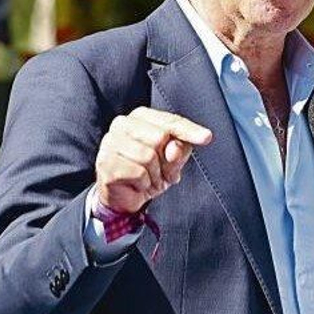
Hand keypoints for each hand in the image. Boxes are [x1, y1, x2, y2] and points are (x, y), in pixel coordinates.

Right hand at [94, 107, 212, 213]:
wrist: (123, 197)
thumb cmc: (148, 172)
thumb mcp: (172, 162)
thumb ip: (179, 151)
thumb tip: (174, 148)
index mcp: (140, 117)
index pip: (170, 121)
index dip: (189, 130)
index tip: (206, 137)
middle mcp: (122, 124)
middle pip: (159, 137)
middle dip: (166, 161)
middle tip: (161, 172)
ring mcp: (111, 143)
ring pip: (148, 156)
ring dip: (155, 175)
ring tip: (149, 180)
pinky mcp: (106, 163)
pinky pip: (138, 173)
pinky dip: (144, 184)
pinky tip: (137, 185)